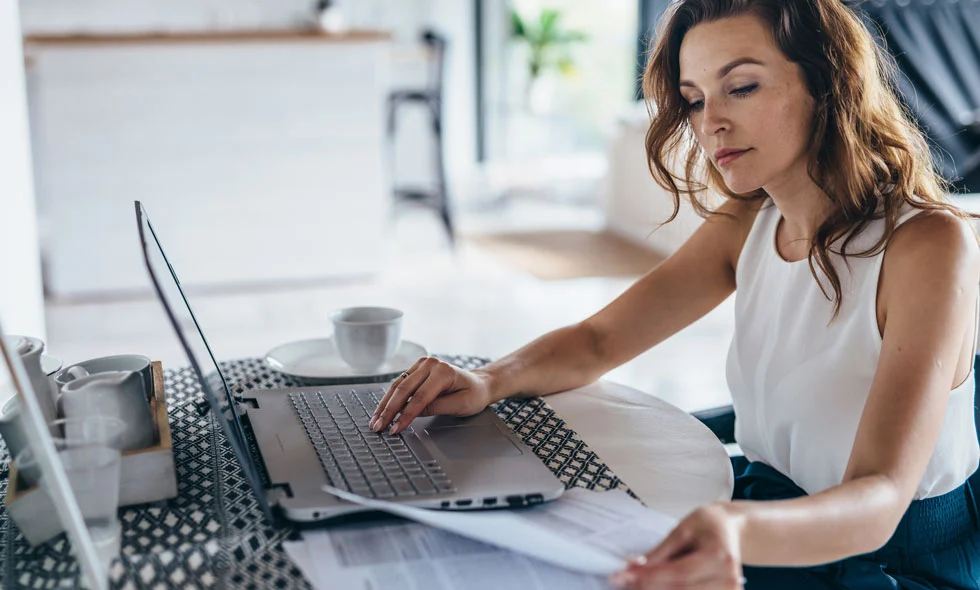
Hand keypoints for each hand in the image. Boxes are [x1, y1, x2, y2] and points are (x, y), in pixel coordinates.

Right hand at [370, 357, 492, 433]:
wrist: (479, 384)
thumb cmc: (474, 394)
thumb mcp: (461, 405)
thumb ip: (437, 407)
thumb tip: (412, 413)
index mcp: (444, 371)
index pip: (420, 396)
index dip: (406, 414)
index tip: (395, 428)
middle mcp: (431, 364)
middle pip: (404, 389)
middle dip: (389, 410)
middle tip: (378, 427)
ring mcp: (422, 365)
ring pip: (397, 386)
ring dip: (385, 404)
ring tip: (376, 421)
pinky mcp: (416, 369)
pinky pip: (400, 384)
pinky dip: (390, 398)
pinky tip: (382, 410)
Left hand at [610, 504, 744, 589]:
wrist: (732, 530)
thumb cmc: (708, 525)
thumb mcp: (682, 530)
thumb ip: (660, 552)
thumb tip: (633, 568)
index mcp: (719, 557)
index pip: (678, 574)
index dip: (648, 577)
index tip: (621, 576)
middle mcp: (729, 579)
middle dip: (647, 586)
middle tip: (623, 581)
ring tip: (634, 583)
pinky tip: (652, 586)